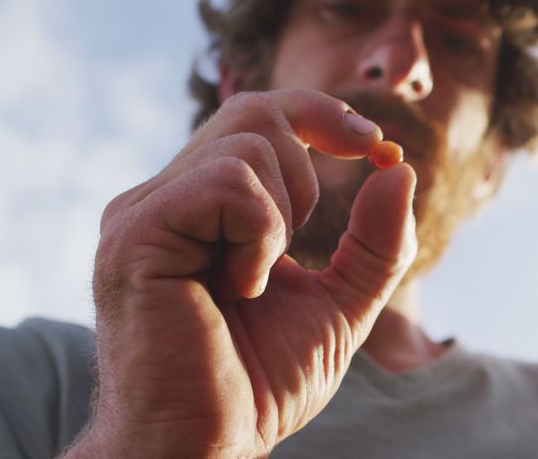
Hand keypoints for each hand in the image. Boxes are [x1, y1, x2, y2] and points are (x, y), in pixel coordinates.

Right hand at [68, 89, 416, 456]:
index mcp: (203, 207)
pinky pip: (228, 183)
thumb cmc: (259, 383)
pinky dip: (261, 235)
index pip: (259, 113)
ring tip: (255, 282)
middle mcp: (166, 198)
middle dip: (307, 175)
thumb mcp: (342, 303)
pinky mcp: (137, 233)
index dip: (320, 112)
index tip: (372, 143)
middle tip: (292, 251)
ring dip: (285, 216)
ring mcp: (145, 211)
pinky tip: (239, 287)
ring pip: (247, 141)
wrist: (207, 443)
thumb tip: (400, 168)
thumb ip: (376, 242)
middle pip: (256, 112)